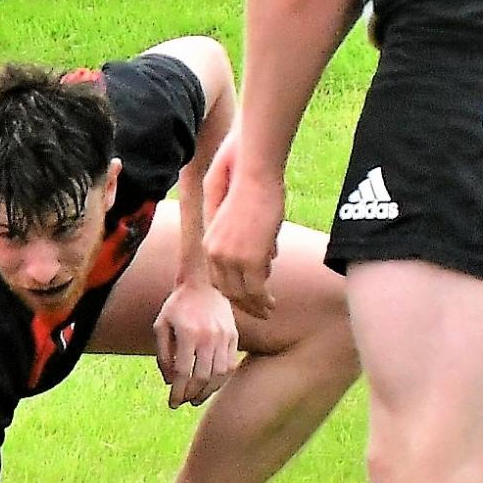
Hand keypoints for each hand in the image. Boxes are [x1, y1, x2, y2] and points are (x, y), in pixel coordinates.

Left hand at [152, 279, 239, 407]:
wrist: (202, 284)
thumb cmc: (177, 306)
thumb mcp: (161, 326)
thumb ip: (163, 354)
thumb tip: (169, 381)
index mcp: (187, 334)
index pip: (183, 371)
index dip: (177, 391)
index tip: (172, 403)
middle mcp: (208, 336)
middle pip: (202, 376)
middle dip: (192, 394)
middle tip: (183, 403)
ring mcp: (224, 336)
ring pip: (219, 374)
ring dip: (208, 391)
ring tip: (196, 399)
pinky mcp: (234, 336)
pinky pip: (230, 364)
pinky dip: (221, 380)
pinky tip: (211, 386)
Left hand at [200, 130, 282, 319]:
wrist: (253, 170)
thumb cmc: (247, 182)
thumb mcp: (238, 213)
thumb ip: (243, 236)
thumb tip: (264, 254)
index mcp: (210, 241)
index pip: (217, 277)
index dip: (231, 290)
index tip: (245, 297)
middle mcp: (215, 252)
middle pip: (226, 289)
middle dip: (242, 303)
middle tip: (259, 311)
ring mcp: (231, 256)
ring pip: (241, 292)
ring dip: (255, 305)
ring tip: (268, 312)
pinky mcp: (250, 257)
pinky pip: (257, 287)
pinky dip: (264, 299)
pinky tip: (272, 304)